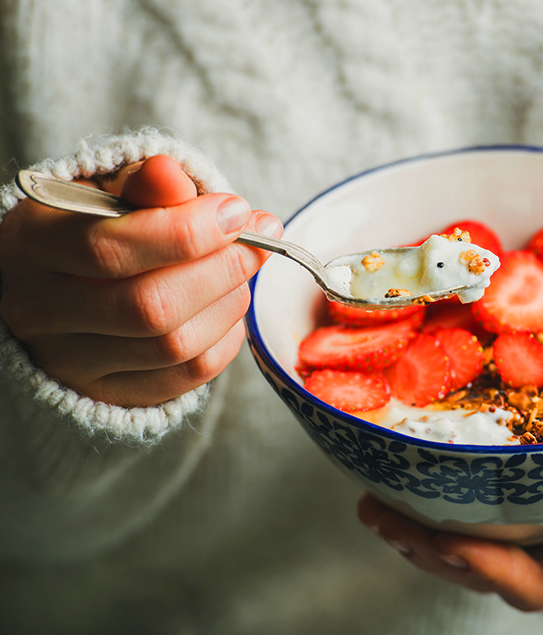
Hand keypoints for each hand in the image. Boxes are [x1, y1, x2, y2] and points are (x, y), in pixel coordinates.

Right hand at [0, 155, 282, 406]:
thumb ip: (144, 184)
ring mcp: (72, 362)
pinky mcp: (111, 393)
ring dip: (228, 303)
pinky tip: (226, 306)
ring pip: (174, 345)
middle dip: (221, 270)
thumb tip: (173, 175)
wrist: (60, 285)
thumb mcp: (109, 192)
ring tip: (241, 270)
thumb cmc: (93, 227)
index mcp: (31, 246)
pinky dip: (225, 338)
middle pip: (150, 306)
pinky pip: (188, 375)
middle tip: (257, 242)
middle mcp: (41, 312)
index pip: (110, 248)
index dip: (187, 231)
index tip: (237, 211)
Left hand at [357, 493, 542, 611]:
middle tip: (378, 513)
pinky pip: (466, 517)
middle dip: (425, 548)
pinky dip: (432, 504)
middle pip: (478, 570)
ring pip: (463, 548)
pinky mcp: (517, 508)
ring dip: (415, 530)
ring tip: (374, 503)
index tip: (448, 538)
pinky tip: (402, 478)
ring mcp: (529, 537)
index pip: (530, 583)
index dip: (486, 567)